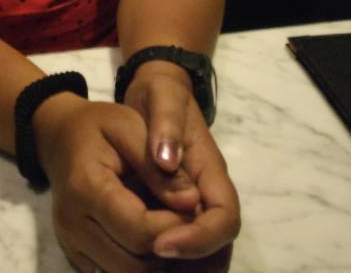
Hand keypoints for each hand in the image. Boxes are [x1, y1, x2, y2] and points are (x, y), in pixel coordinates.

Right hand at [33, 93, 208, 271]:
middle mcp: (72, 224)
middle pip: (135, 265)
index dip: (175, 226)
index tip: (196, 207)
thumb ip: (159, 167)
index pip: (139, 230)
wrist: (60, 137)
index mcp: (85, 187)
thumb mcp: (130, 128)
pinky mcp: (75, 256)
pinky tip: (151, 239)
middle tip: (186, 221)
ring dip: (156, 262)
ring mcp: (71, 244)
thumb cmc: (99, 126)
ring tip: (170, 228)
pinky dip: (138, 265)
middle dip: (169, 248)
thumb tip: (193, 202)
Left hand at [123, 62, 239, 262]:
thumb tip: (167, 160)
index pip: (224, 219)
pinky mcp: (173, 217)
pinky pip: (177, 254)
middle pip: (217, 251)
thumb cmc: (161, 95)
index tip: (159, 242)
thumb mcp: (162, 96)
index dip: (198, 238)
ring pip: (200, 260)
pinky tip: (127, 260)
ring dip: (174, 269)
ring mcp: (193, 210)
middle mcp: (208, 198)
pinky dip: (158, 265)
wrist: (156, 96)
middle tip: (143, 264)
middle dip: (189, 268)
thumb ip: (166, 124)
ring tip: (132, 266)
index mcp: (211, 173)